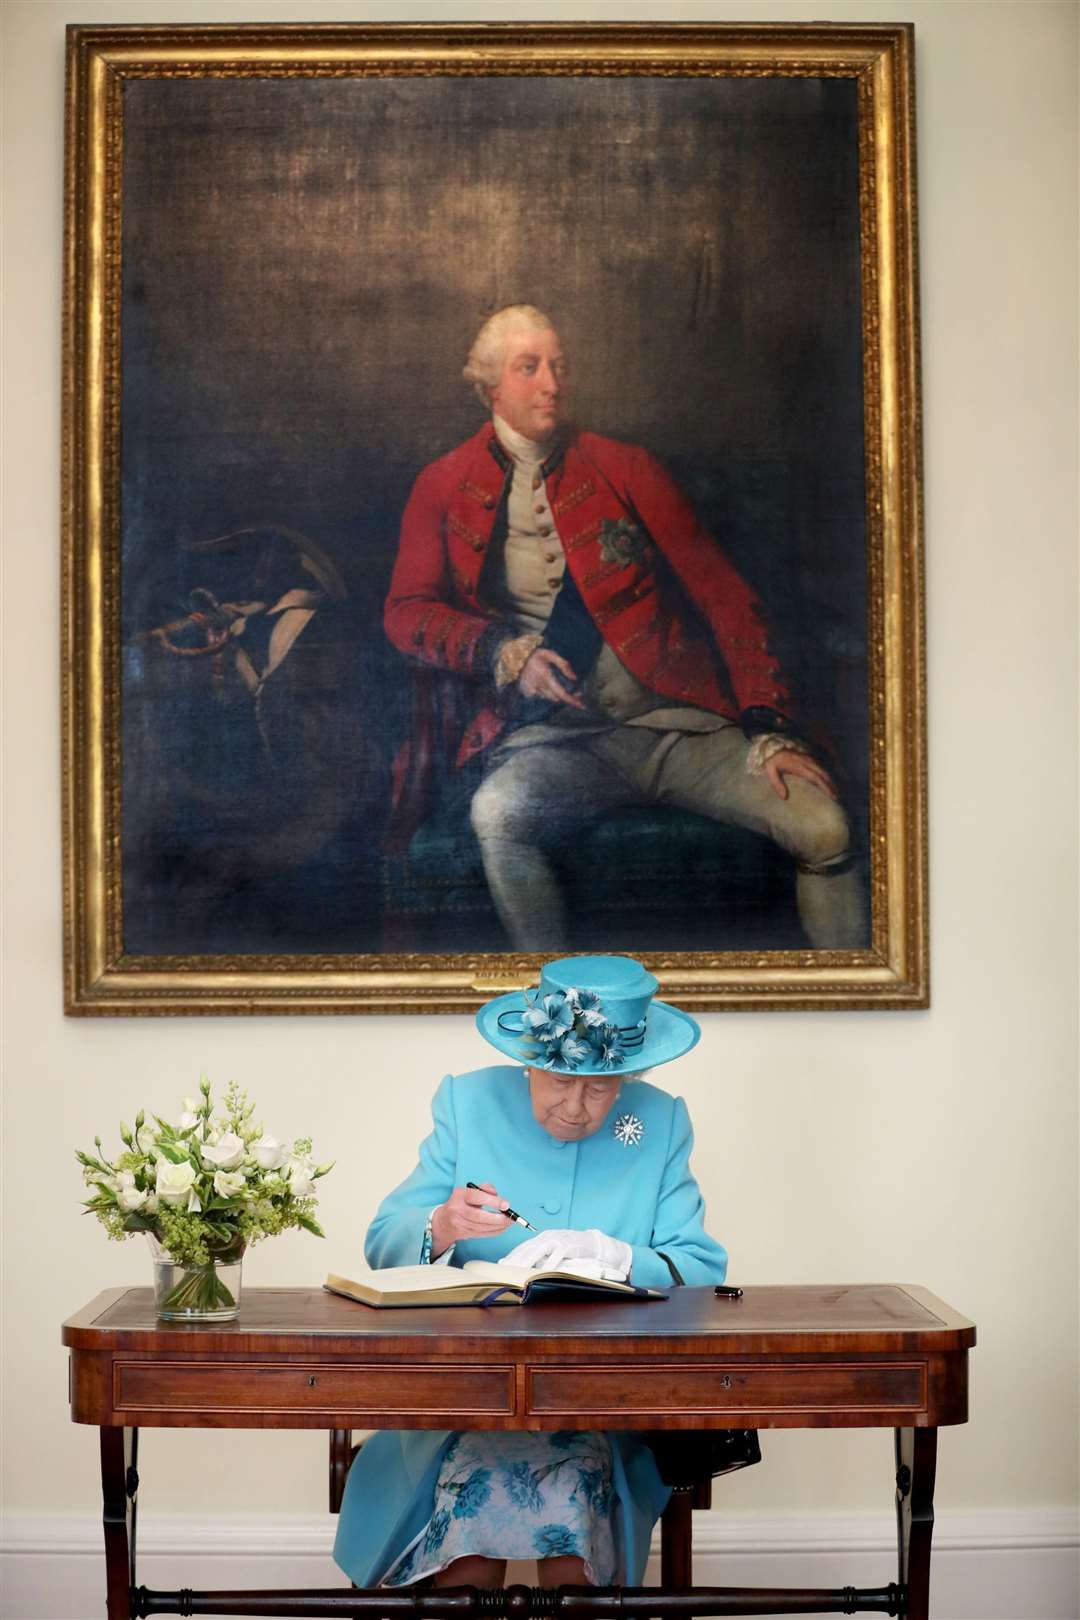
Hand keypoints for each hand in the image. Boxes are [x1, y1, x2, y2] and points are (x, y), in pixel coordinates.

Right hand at [430, 1183, 510, 1257]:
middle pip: (479, 1216)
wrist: (442, 1222)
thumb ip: (484, 1188)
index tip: (506, 1205)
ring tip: (509, 1223)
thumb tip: (497, 1195)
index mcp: (460, 1195)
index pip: (477, 1197)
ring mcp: (459, 1223)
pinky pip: (482, 1234)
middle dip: (498, 1218)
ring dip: (498, 1226)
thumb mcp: (469, 1191)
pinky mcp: (463, 1234)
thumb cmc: (460, 1203)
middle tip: (510, 1218)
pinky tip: (502, 1228)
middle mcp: (457, 1209)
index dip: (493, 1201)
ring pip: (482, 1227)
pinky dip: (494, 1232)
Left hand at [503, 1227, 631, 1280]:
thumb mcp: (553, 1251)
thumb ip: (540, 1257)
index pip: (523, 1247)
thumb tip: (522, 1267)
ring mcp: (558, 1240)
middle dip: (514, 1259)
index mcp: (542, 1237)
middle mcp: (547, 1236)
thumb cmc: (571, 1249)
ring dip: (527, 1261)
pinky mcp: (568, 1245)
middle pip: (528, 1249)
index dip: (511, 1256)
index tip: (500, 1264)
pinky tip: (541, 1272)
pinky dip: (549, 1264)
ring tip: (517, 1270)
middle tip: (504, 1269)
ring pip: (539, 1251)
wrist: (592, 1243)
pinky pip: (556, 1256)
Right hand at [518, 647, 584, 707]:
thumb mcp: (550, 654)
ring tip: (561, 685)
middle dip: (567, 697)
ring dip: (557, 694)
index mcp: (545, 676)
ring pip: (550, 698)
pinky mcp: (528, 693)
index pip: (561, 693)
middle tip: (576, 692)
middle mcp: (538, 686)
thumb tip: (574, 678)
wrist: (515, 657)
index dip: (572, 700)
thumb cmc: (535, 655)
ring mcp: (532, 691)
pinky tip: (547, 684)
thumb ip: (564, 665)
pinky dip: (548, 692)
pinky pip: (543, 696)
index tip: (582, 705)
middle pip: (557, 698)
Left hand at [764, 748, 837, 801]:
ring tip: (835, 792)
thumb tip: (785, 797)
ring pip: (823, 770)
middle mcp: (807, 761)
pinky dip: (826, 776)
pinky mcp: (808, 758)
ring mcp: (809, 759)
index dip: (825, 786)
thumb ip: (777, 784)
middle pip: (823, 774)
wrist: (772, 747)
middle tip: (836, 797)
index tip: (832, 795)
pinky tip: (828, 783)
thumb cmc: (772, 761)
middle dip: (831, 785)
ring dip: (830, 780)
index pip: (815, 777)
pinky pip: (820, 767)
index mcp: (799, 766)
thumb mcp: (771, 771)